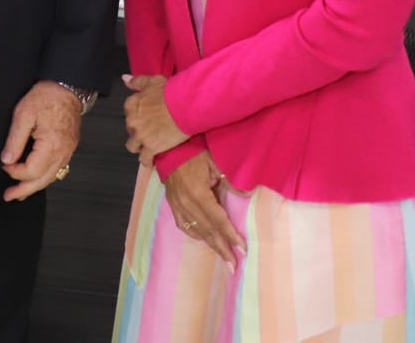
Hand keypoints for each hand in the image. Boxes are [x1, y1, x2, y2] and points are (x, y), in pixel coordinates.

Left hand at [0, 80, 82, 200]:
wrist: (66, 88)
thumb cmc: (47, 97)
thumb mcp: (23, 115)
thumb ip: (14, 140)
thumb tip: (6, 160)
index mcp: (51, 146)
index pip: (31, 171)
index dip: (14, 172)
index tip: (4, 164)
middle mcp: (62, 153)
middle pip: (42, 181)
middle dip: (24, 190)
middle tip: (9, 196)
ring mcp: (67, 152)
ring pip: (51, 177)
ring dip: (34, 186)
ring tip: (19, 193)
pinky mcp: (68, 148)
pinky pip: (56, 169)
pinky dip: (44, 176)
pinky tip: (35, 178)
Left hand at [123, 74, 189, 162]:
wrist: (184, 107)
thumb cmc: (171, 93)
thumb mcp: (153, 81)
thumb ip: (137, 82)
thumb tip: (125, 80)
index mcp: (131, 105)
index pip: (129, 114)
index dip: (138, 117)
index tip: (146, 119)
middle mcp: (132, 121)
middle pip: (130, 130)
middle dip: (139, 131)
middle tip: (151, 131)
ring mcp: (140, 136)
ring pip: (133, 146)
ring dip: (139, 146)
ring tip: (148, 146)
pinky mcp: (151, 148)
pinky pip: (144, 159)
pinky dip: (147, 160)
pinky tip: (151, 160)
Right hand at [163, 152, 245, 268]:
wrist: (167, 149)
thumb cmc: (193, 153)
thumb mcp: (214, 161)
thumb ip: (229, 180)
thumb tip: (247, 195)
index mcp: (198, 194)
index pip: (218, 220)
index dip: (231, 235)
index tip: (243, 249)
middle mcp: (187, 204)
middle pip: (208, 231)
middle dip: (222, 249)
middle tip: (234, 266)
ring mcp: (177, 205)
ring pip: (196, 230)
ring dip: (211, 245)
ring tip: (224, 259)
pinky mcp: (172, 204)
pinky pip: (184, 225)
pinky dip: (195, 235)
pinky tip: (203, 240)